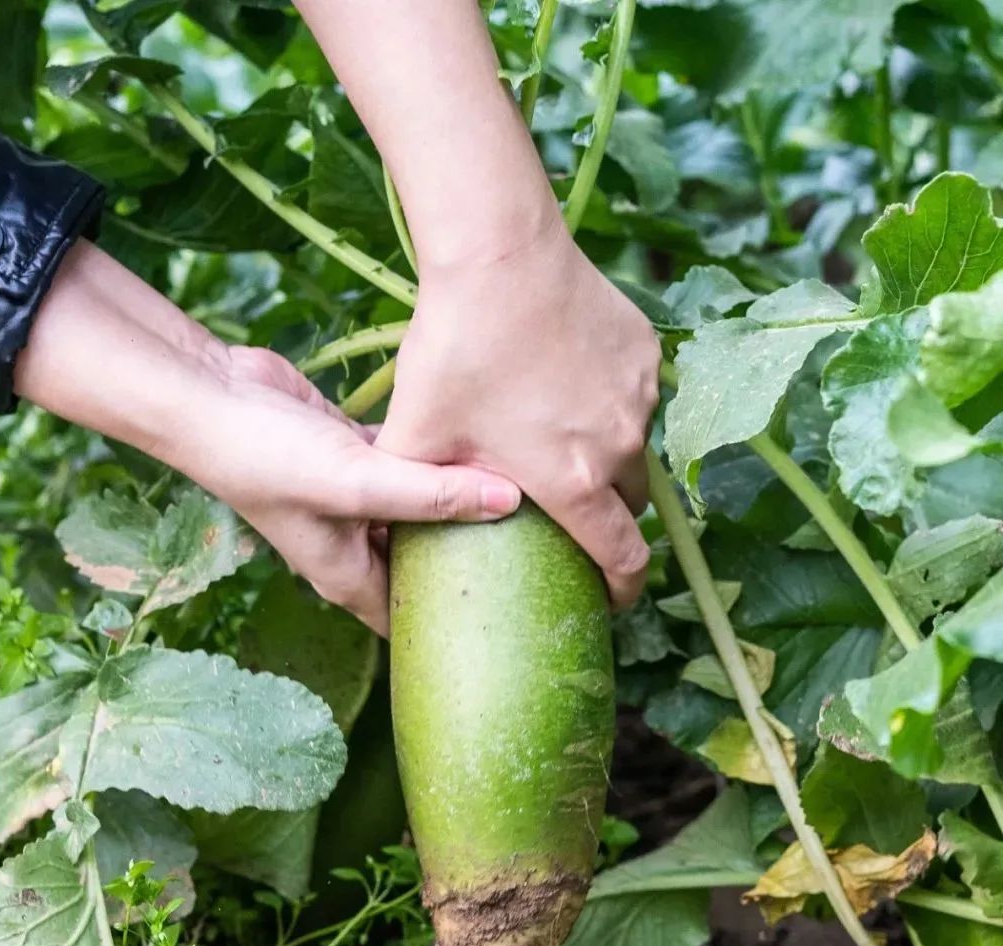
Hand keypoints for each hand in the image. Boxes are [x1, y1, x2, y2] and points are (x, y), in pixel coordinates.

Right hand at [177, 346, 519, 635]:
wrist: (209, 396)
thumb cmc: (268, 458)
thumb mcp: (357, 483)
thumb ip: (431, 494)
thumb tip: (510, 501)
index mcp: (347, 576)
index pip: (410, 620)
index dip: (455, 624)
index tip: (509, 614)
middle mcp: (351, 544)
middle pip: (422, 564)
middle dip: (468, 559)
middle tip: (532, 551)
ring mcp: (352, 497)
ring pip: (419, 510)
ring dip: (457, 503)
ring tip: (522, 502)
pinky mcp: (352, 451)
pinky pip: (406, 464)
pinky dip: (435, 458)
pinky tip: (480, 447)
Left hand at [377, 221, 660, 607]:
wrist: (499, 255)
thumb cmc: (454, 351)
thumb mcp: (416, 436)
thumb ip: (412, 495)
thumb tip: (387, 537)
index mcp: (575, 483)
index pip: (622, 561)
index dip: (621, 591)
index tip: (611, 600)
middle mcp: (621, 448)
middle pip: (631, 507)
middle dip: (609, 521)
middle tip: (573, 516)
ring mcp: (640, 399)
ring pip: (635, 449)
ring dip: (609, 458)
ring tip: (564, 441)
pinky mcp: (646, 355)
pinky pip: (637, 398)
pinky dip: (611, 404)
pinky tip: (568, 383)